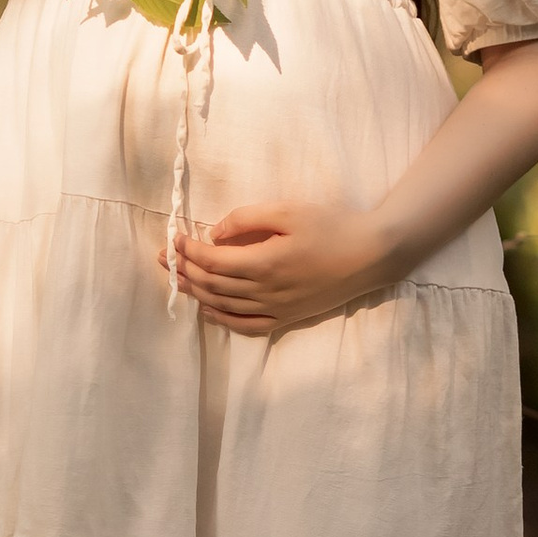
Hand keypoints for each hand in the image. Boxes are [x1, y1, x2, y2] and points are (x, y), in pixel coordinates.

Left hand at [169, 200, 391, 335]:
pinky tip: (209, 310)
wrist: (372, 255)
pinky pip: (247, 326)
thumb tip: (216, 233)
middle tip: (164, 258)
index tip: (173, 238)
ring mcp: (276, 308)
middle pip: (212, 285)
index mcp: (264, 263)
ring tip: (177, 279)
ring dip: (196, 293)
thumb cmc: (333, 226)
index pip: (212, 261)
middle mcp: (265, 292)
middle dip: (184, 271)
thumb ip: (247, 219)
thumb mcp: (289, 211)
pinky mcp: (288, 317)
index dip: (187, 251)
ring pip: (224, 306)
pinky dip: (222, 319)